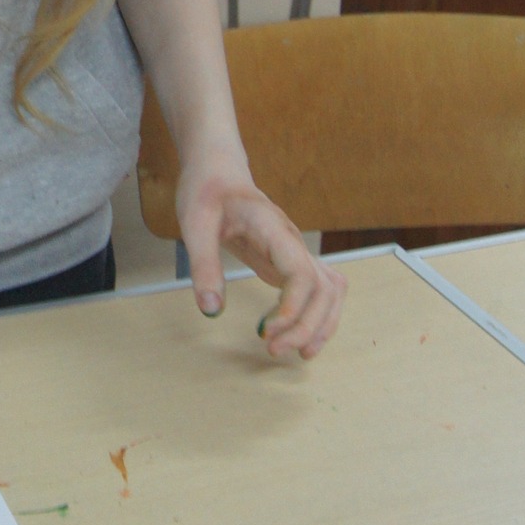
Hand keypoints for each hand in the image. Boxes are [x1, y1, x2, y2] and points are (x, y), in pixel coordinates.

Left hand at [175, 156, 345, 360]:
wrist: (218, 172)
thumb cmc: (207, 191)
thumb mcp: (194, 224)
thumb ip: (204, 265)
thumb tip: (210, 310)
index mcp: (273, 228)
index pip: (301, 271)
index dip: (293, 306)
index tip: (268, 331)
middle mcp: (293, 241)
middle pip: (323, 288)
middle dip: (306, 325)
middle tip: (273, 351)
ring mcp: (295, 252)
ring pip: (330, 291)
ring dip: (321, 324)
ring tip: (298, 353)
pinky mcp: (290, 262)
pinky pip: (320, 291)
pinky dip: (317, 316)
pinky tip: (298, 335)